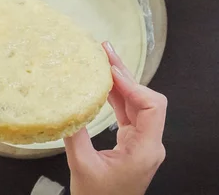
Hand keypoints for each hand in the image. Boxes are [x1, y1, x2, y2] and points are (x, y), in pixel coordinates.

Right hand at [64, 42, 166, 194]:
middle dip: (125, 75)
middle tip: (106, 52)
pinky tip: (104, 85)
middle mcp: (149, 144)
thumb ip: (76, 135)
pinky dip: (117, 98)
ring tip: (103, 61)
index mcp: (145, 150)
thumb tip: (67, 105)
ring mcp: (143, 143)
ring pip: (137, 104)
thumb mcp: (82, 167)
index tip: (111, 71)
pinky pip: (129, 114)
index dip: (133, 85)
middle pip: (145, 100)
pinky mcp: (133, 144)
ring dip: (121, 83)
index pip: (152, 106)